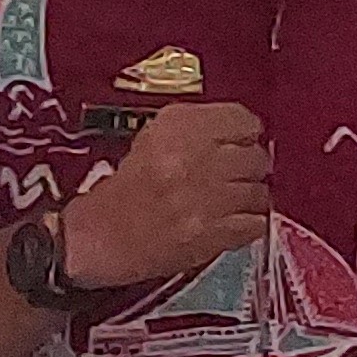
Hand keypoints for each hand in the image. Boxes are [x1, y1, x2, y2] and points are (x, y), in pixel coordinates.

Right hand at [63, 96, 272, 298]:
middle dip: (250, 167)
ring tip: (232, 202)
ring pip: (259, 191)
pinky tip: (234, 223)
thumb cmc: (121, 192)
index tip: (244, 141)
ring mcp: (205, 197)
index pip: (241, 119)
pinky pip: (256, 223)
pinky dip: (250, 224)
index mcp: (176, 127)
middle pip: (256, 156)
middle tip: (238, 175)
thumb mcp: (152, 140)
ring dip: (250, 198)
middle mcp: (193, 157)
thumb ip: (195, 130)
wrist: (96, 237)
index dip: (246, 133)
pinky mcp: (210, 234)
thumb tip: (239, 133)